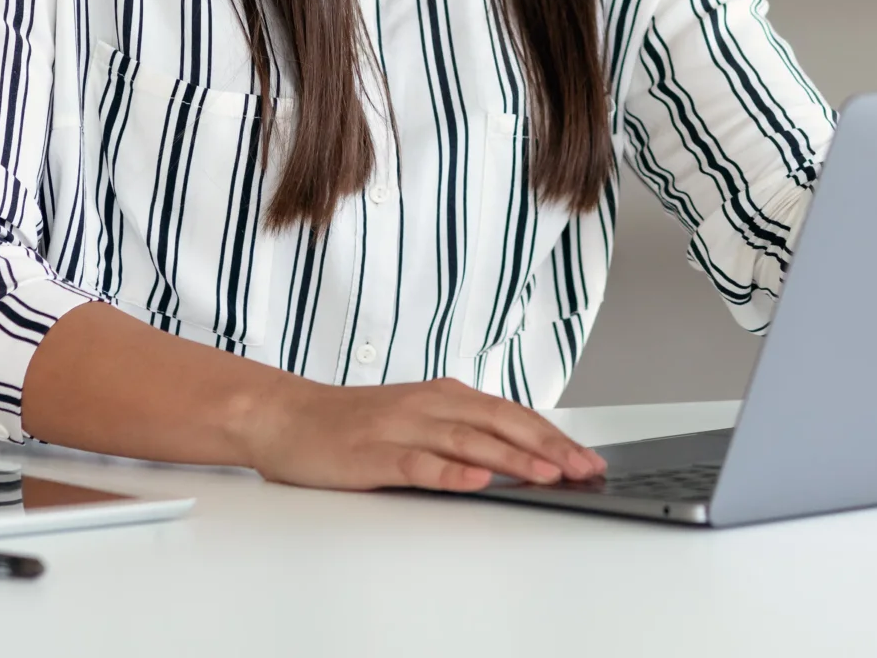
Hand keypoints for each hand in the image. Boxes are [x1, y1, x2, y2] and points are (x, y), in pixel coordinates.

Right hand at [238, 375, 606, 492]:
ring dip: (512, 458)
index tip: (587, 457)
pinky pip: (418, 463)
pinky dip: (449, 472)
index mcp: (447, 396)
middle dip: (548, 447)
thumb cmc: (356, 424)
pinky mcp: (374, 454)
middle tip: (584, 468)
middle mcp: (432, 405)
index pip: (513, 415)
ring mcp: (403, 427)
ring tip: (547, 473)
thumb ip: (462, 433)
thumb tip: (517, 455)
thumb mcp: (419, 419)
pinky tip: (475, 481)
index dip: (553, 436)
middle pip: (501, 424)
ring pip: (468, 442)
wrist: (288, 416)